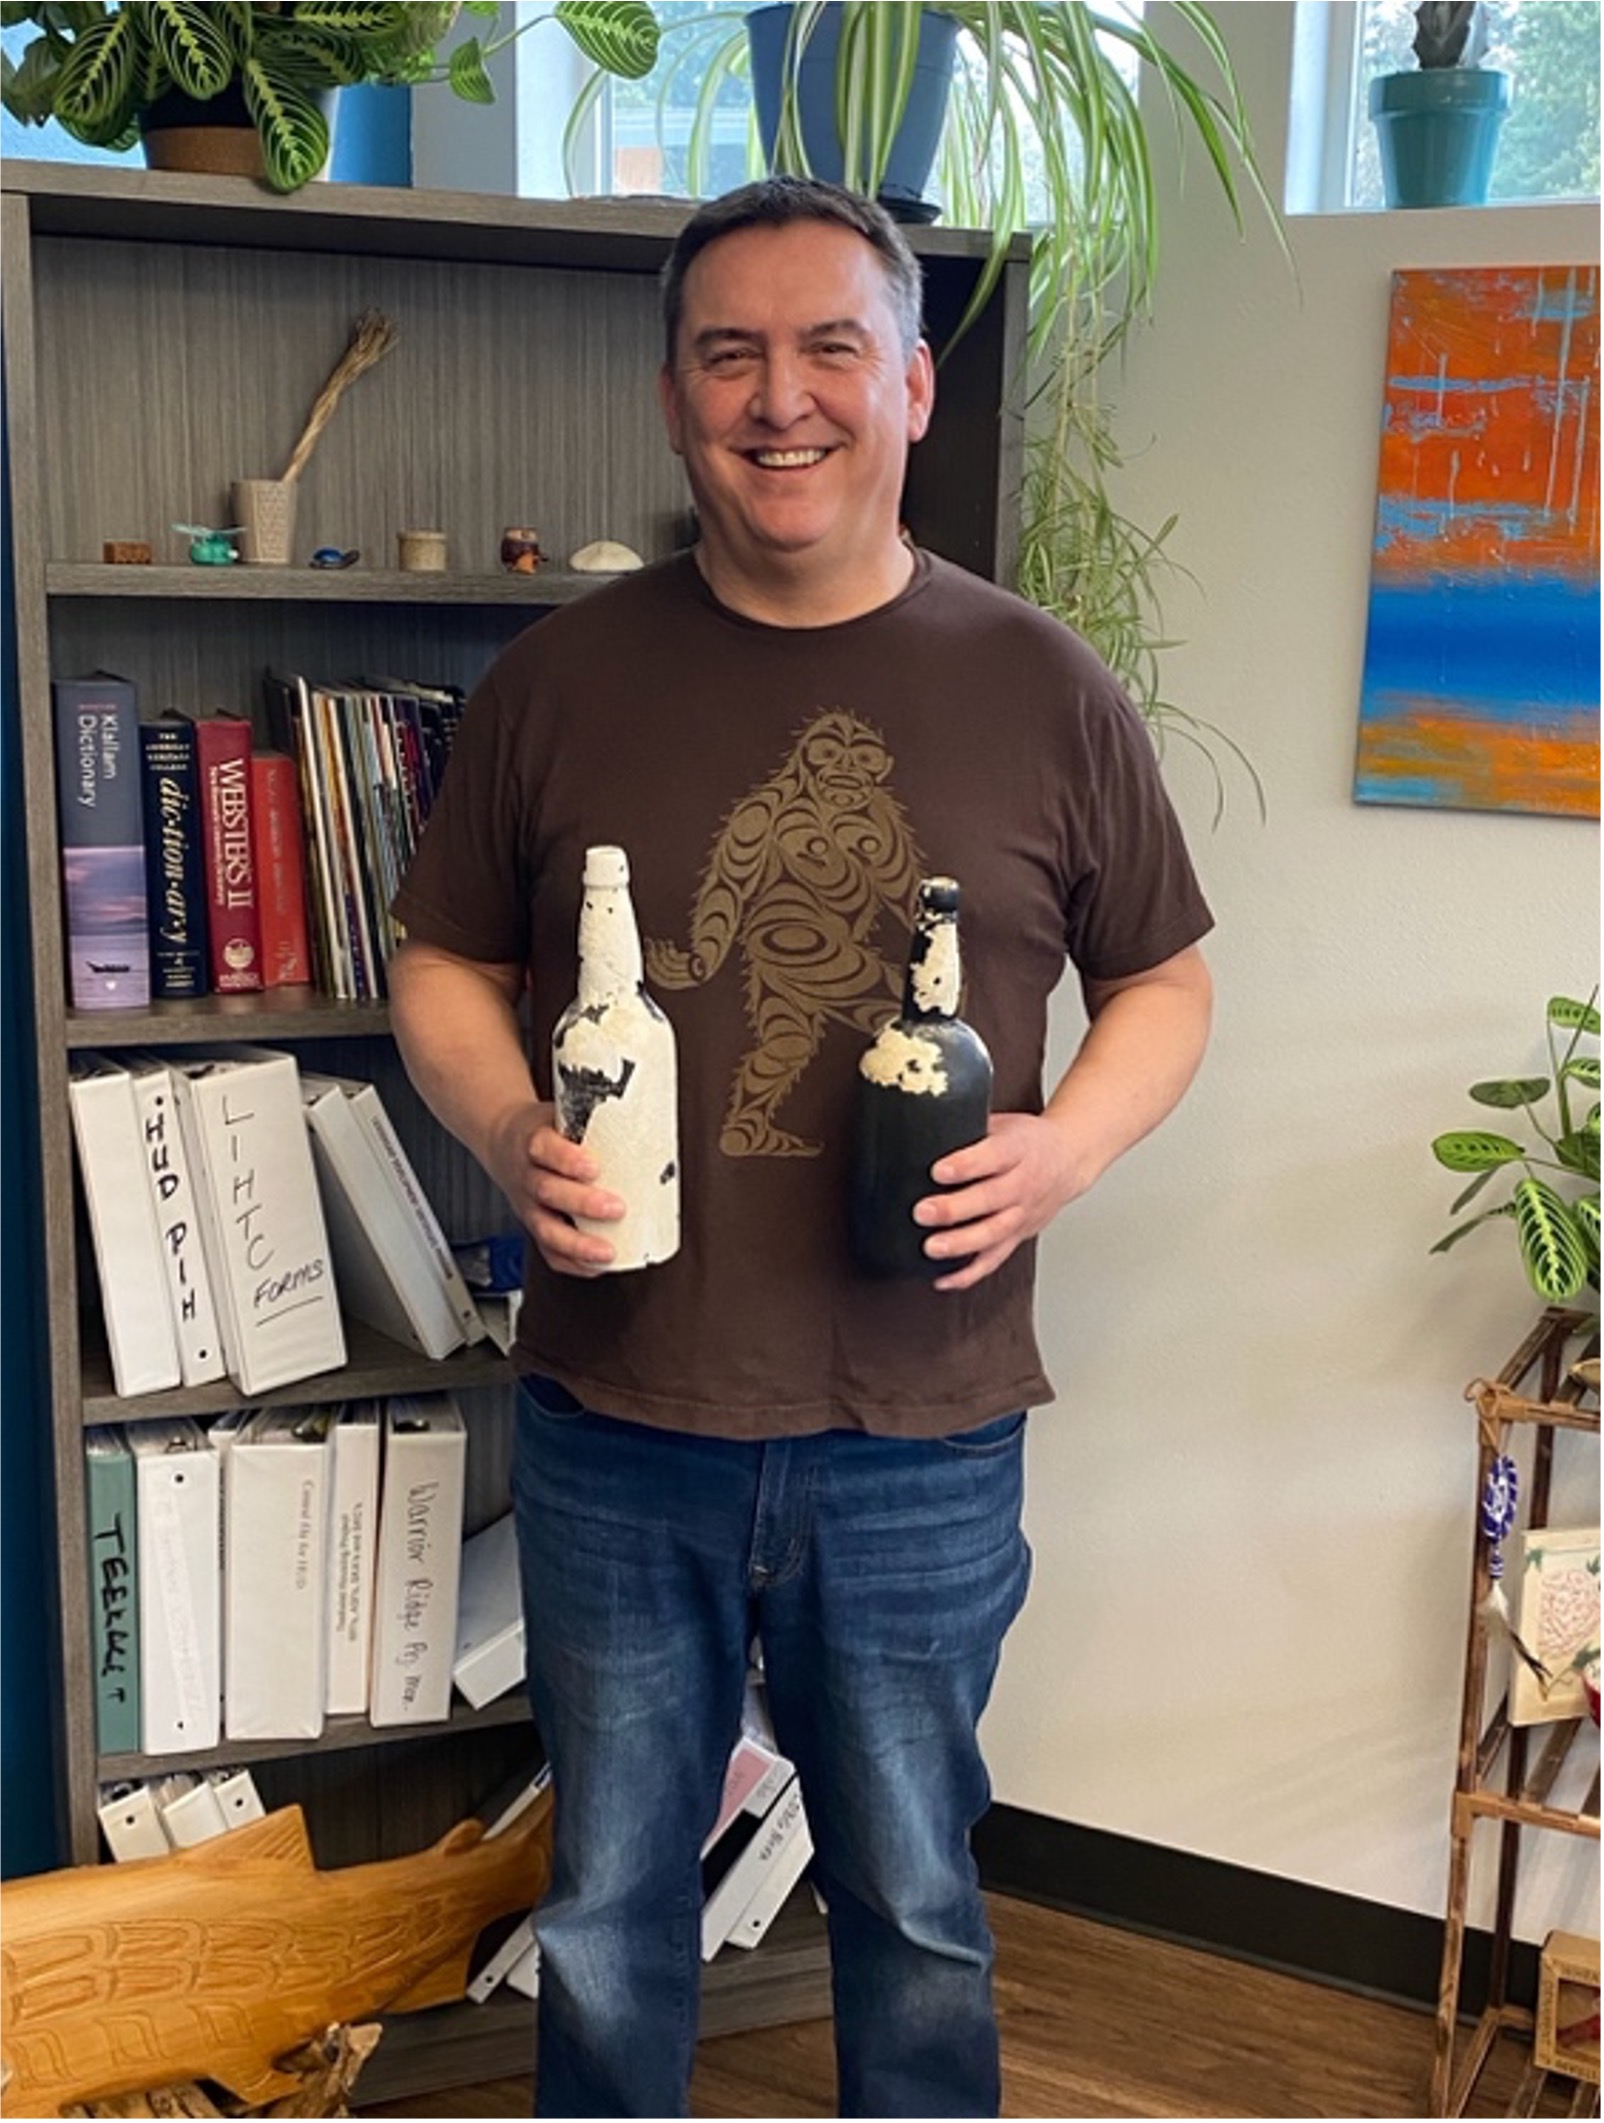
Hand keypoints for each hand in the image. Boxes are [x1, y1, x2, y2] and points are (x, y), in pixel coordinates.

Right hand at [486, 1099, 625, 1276]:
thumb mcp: (562, 1115)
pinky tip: (594, 1267)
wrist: (505, 1143)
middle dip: (582, 1204)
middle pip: (548, 1191)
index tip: (593, 1166)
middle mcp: (528, 1176)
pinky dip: (571, 1263)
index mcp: (534, 1142)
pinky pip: (547, 1252)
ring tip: (607, 1252)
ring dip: (577, 1244)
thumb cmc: (545, 1131)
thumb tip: (647, 1121)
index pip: (545, 1149)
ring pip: (545, 1228)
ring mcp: (528, 1205)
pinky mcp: (533, 1226)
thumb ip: (595, 1120)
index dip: (567, 1159)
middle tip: (616, 1208)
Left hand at [913, 1112, 1083, 1291]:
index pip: (993, 1158)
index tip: (938, 1171)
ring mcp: (1022, 1213)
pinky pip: (995, 1259)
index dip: (966, 1165)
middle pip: (990, 1199)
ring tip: (932, 1248)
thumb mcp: (1004, 1124)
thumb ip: (971, 1131)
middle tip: (923, 1212)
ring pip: (993, 1233)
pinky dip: (970, 1273)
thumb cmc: (1029, 1141)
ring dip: (961, 1244)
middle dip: (954, 1209)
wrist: (1070, 1160)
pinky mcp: (1019, 1236)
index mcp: (1018, 1150)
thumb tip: (928, 1132)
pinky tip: (944, 1278)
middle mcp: (1023, 1184)